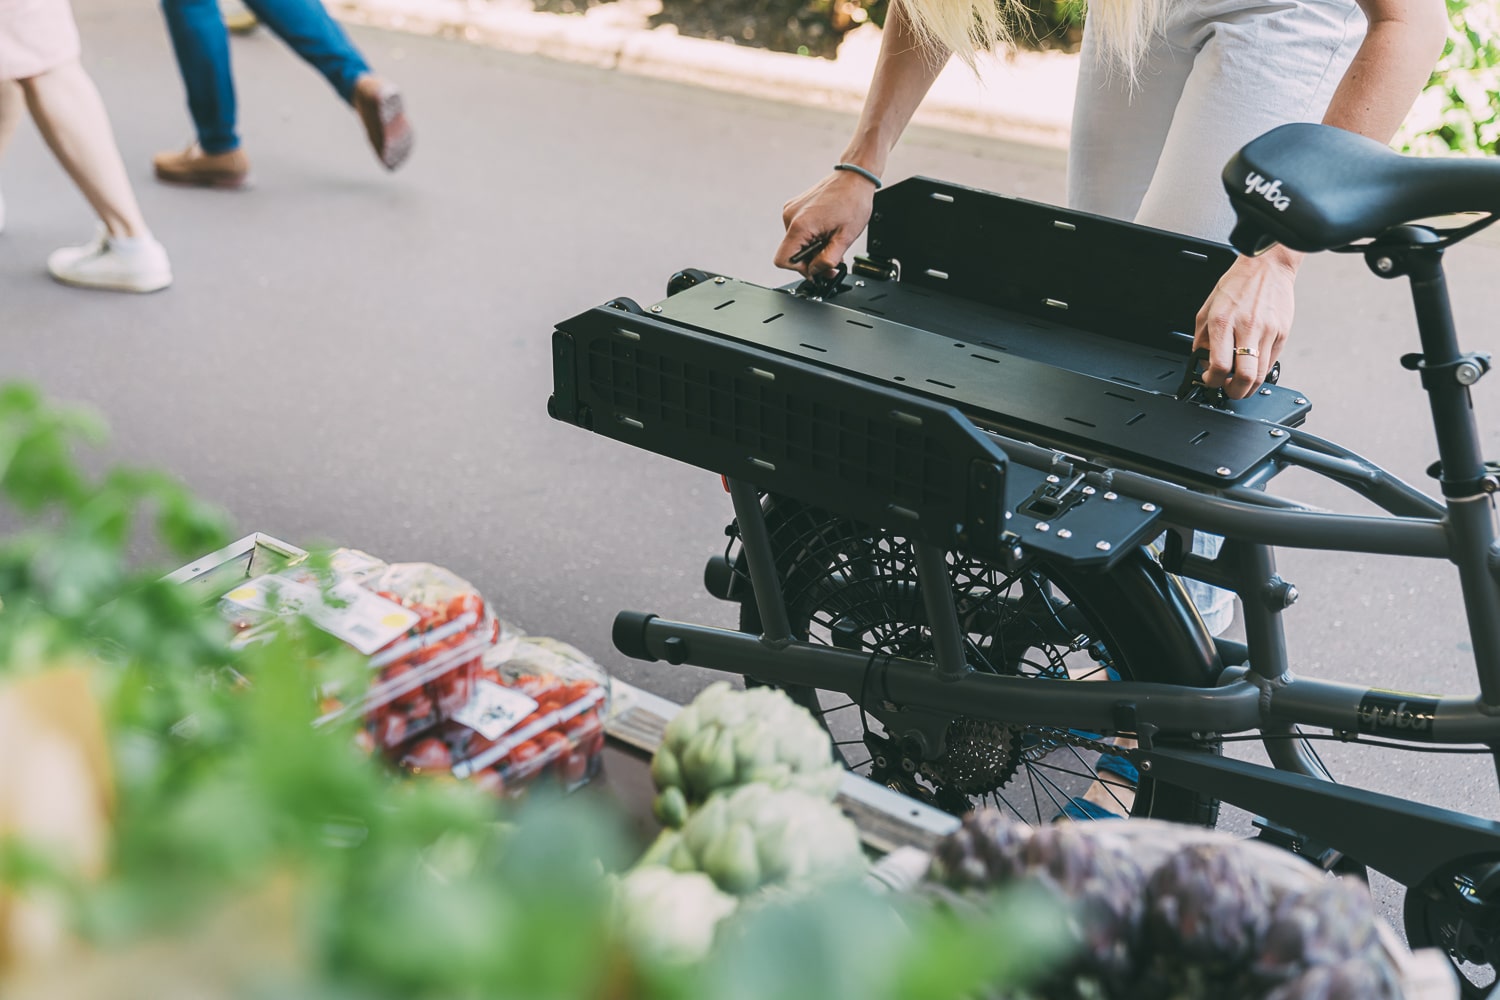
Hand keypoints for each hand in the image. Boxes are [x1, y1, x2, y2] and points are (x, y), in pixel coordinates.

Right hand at [775, 171, 878, 278]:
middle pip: (790, 253)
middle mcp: (790, 216)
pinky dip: (810, 237)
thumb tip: (815, 271)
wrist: (855, 177)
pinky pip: (797, 231)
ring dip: (812, 248)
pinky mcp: (795, 207)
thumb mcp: (845, 238)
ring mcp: (791, 210)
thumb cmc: (853, 200)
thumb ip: (828, 260)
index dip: (800, 269)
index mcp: (800, 225)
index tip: (817, 268)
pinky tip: (825, 232)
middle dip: (811, 259)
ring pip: (795, 243)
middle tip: (831, 258)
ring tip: (831, 240)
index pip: (783, 260)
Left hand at [1194, 247, 1302, 399]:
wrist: (1267, 267)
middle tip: (1228, 390)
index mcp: (1223, 322)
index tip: (1210, 381)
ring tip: (1239, 383)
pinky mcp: (1282, 333)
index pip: (1219, 365)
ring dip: (1248, 386)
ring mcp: (1268, 332)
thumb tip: (1201, 362)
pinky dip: (1259, 371)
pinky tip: (1251, 366)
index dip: (1213, 381)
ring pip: (1260, 374)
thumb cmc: (1237, 284)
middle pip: (1244, 376)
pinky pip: (1271, 362)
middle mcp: (1247, 327)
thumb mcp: (1207, 308)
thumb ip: (1202, 338)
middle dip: (1234, 392)